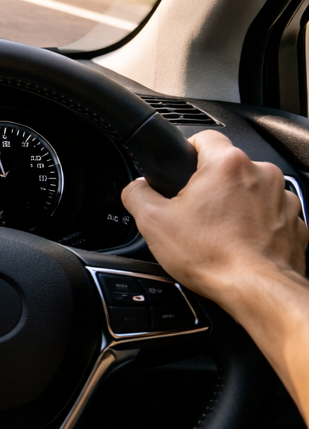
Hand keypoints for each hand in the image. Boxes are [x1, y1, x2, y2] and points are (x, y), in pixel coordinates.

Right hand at [123, 130, 306, 304]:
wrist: (258, 291)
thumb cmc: (214, 257)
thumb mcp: (152, 222)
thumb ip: (137, 193)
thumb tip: (136, 188)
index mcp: (227, 164)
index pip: (204, 137)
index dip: (186, 151)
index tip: (180, 171)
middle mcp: (262, 174)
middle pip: (228, 167)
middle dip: (211, 185)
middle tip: (194, 212)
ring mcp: (284, 198)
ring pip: (251, 190)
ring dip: (236, 204)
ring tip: (219, 232)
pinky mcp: (297, 223)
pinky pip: (271, 214)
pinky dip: (257, 225)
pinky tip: (240, 243)